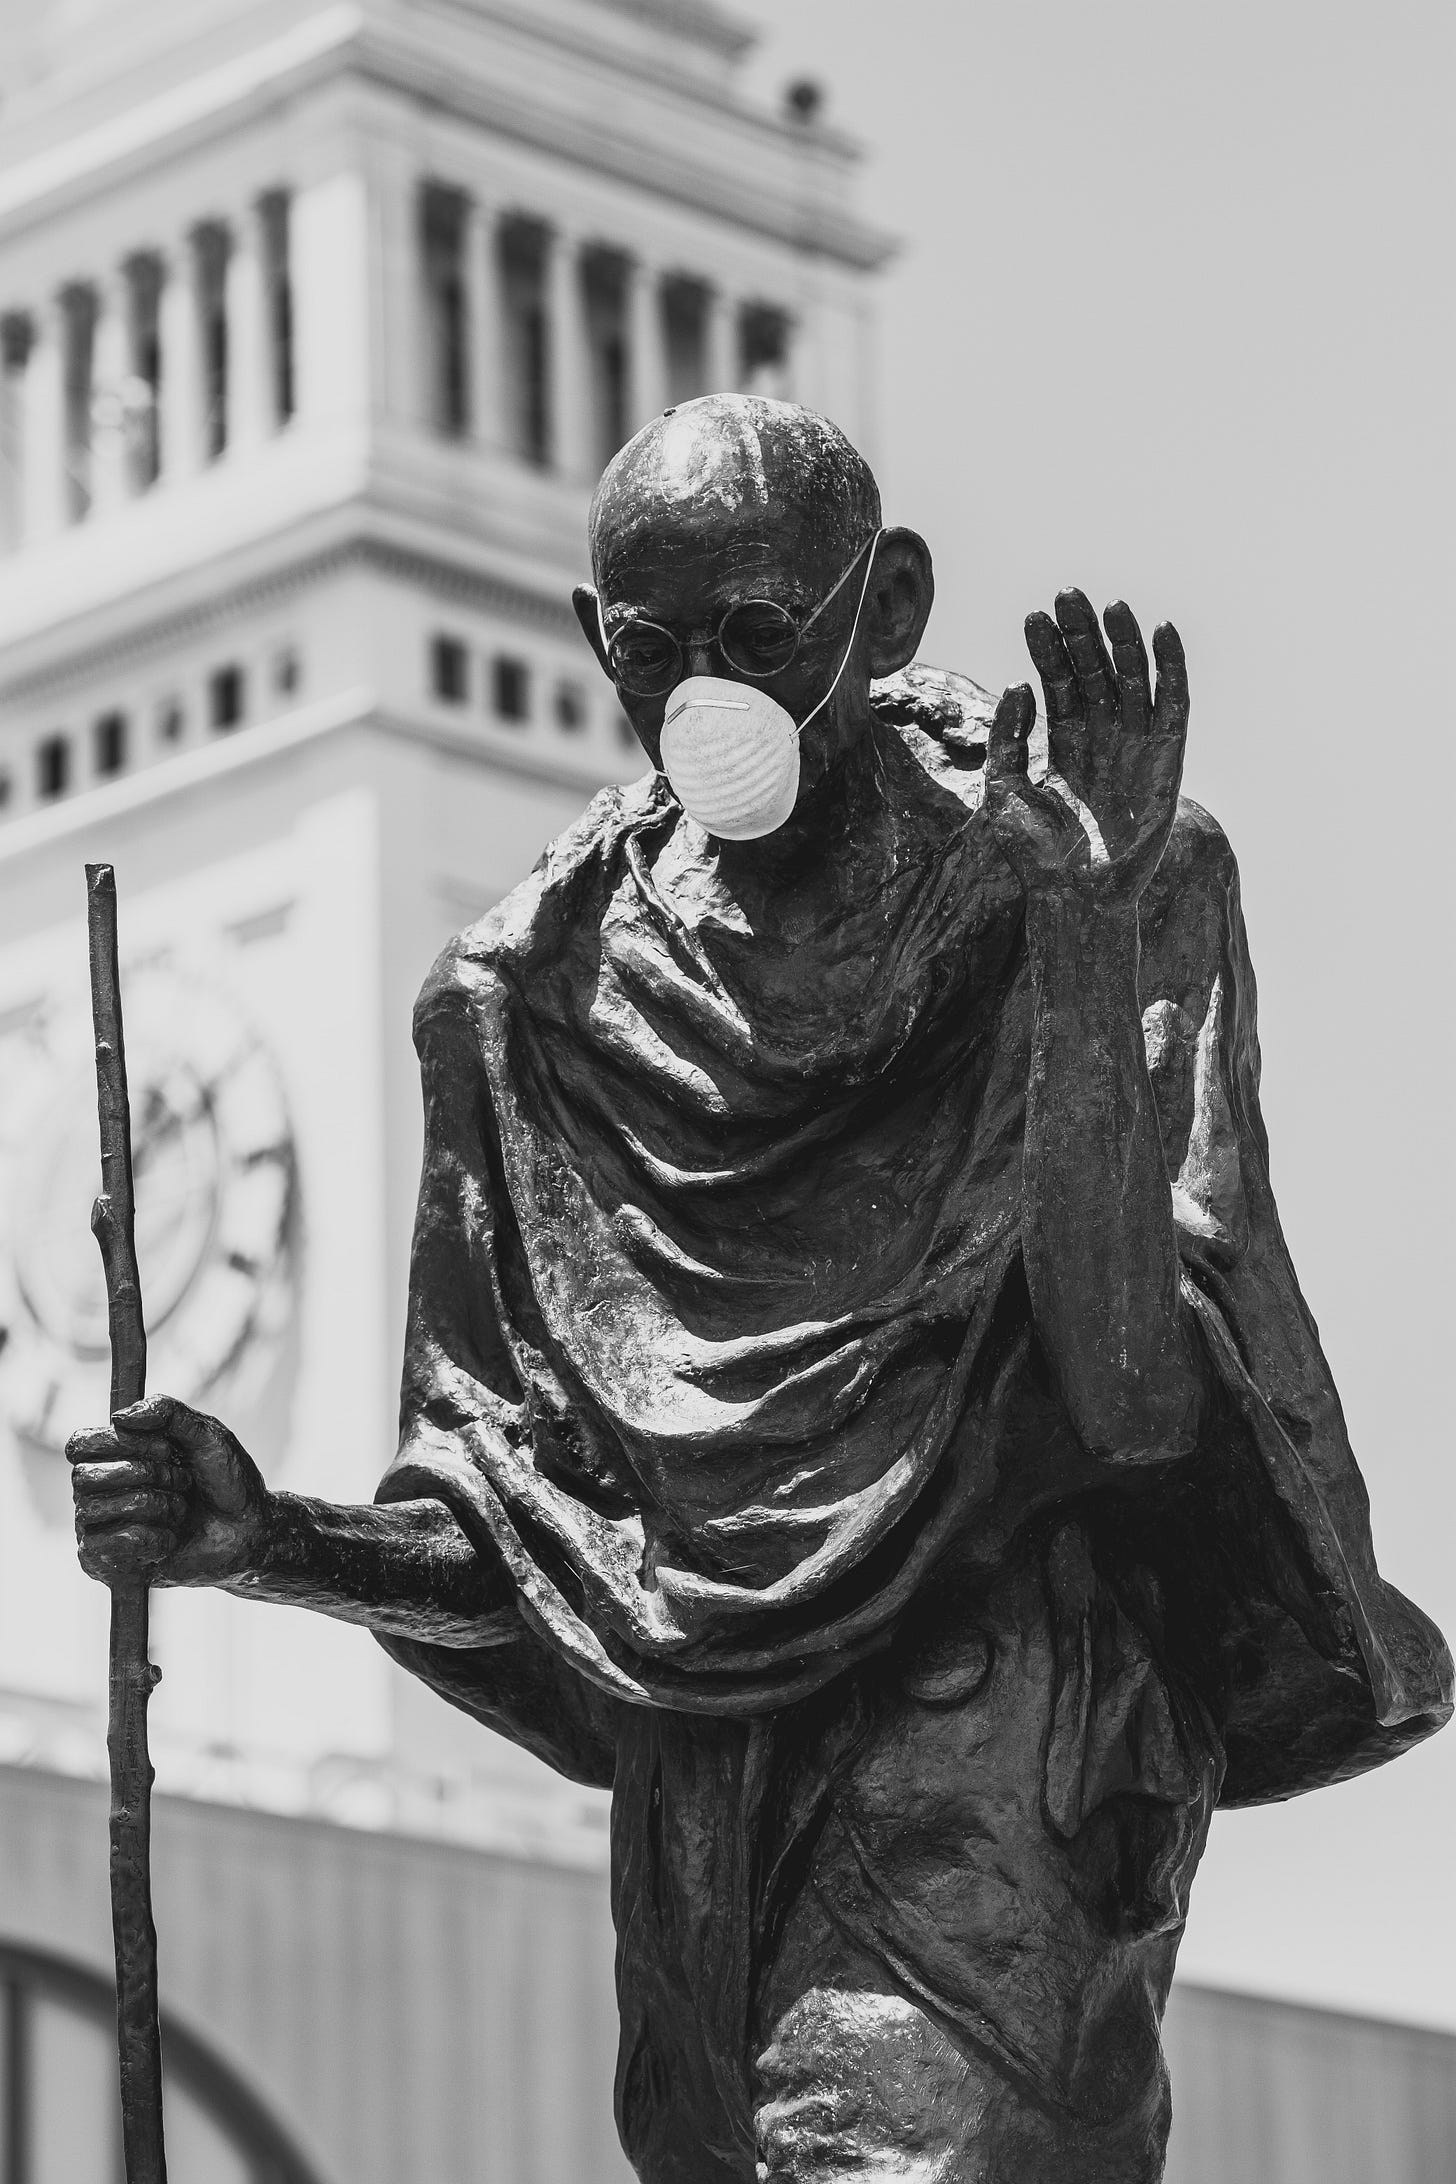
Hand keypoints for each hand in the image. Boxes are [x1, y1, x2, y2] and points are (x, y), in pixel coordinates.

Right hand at [66, 1394, 269, 1588]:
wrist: (252, 1530)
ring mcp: (102, 1527)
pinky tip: (170, 1539)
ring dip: (153, 1506)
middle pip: (83, 1476)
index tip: (164, 1449)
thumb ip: (167, 1412)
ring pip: (93, 1509)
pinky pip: (104, 1546)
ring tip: (181, 1510)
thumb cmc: (226, 1480)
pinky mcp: (109, 1563)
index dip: (117, 1443)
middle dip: (144, 1475)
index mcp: (118, 1454)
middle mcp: (101, 1489)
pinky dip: (149, 1539)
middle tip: (182, 1481)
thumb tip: (120, 1418)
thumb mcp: (206, 1434)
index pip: (79, 1444)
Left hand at [985, 590, 1188, 903]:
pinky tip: (1160, 631)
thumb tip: (1019, 684)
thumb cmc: (1035, 855)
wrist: (1075, 897)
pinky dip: (1171, 666)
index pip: (1058, 682)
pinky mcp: (1167, 756)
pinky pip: (1173, 702)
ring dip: (1122, 641)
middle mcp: (1101, 737)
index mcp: (1063, 743)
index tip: (1033, 616)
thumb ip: (1006, 737)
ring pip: (1132, 678)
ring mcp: (1135, 744)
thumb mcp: (1003, 789)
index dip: (1047, 649)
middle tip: (1067, 594)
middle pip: (1095, 671)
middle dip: (1082, 634)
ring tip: (1108, 606)